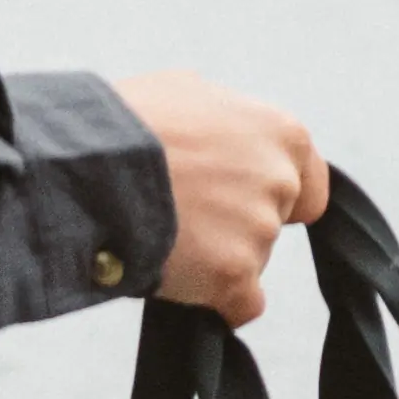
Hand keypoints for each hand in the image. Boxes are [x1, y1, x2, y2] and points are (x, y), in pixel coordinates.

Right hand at [120, 70, 325, 322]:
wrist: (89, 165)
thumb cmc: (127, 123)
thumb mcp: (185, 92)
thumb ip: (223, 122)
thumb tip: (219, 136)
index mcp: (280, 133)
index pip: (309, 183)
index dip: (275, 196)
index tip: (244, 201)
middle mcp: (279, 182)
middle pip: (271, 224)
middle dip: (234, 225)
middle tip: (183, 215)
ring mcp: (259, 232)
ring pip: (248, 262)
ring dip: (212, 259)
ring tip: (161, 234)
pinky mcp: (234, 277)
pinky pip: (239, 306)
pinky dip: (213, 301)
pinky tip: (176, 276)